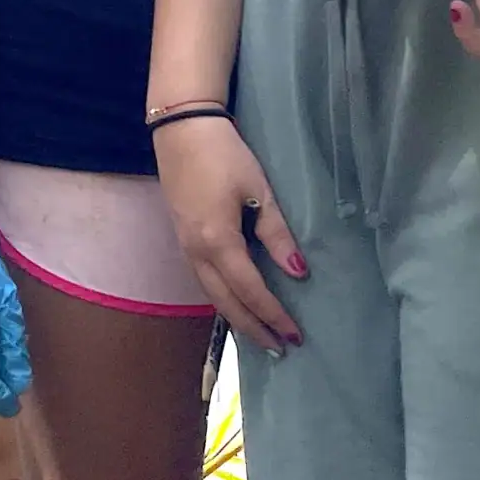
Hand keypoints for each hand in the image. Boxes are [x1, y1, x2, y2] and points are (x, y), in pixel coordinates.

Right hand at [151, 114, 303, 354]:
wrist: (181, 131)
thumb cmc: (224, 156)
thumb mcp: (258, 191)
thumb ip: (277, 233)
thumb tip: (298, 272)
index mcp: (218, 242)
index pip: (251, 291)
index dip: (274, 315)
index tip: (295, 335)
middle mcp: (197, 252)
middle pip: (226, 303)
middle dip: (253, 328)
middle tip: (280, 348)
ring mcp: (186, 247)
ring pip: (212, 295)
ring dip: (237, 318)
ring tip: (260, 334)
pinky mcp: (183, 239)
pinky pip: (204, 281)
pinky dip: (223, 299)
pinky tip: (235, 303)